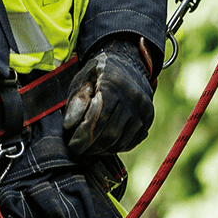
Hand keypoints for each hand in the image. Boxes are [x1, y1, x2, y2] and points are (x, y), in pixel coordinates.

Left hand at [64, 37, 155, 155]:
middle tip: (78, 151)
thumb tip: (69, 127)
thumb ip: (76, 102)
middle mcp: (133, 98)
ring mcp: (143, 109)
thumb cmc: (100, 74)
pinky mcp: (148, 119)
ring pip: (121, 141)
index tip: (72, 146)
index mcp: (114, 85)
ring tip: (89, 149)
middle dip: (91, 147)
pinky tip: (104, 145)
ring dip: (103, 151)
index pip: (98, 119)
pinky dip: (116, 147)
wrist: (129, 66)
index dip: (84, 136)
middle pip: (110, 134)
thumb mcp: (83, 80)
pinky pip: (131, 142)